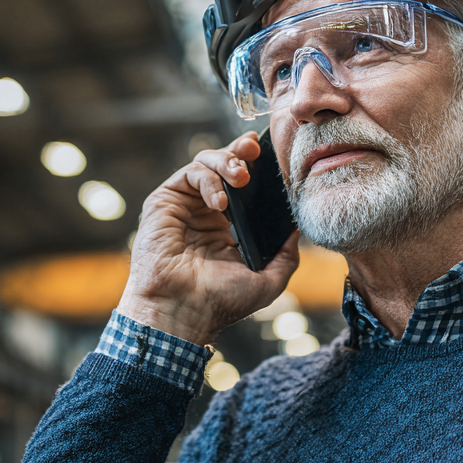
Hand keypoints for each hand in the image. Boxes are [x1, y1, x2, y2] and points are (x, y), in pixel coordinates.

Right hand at [118, 131, 299, 345]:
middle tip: (255, 152)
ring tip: (241, 177)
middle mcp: (204, 213)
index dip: (254, 166)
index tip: (269, 154)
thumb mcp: (268, 281)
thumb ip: (286, 255)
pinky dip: (207, 179)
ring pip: (205, 163)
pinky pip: (188, 174)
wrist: (183, 310)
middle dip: (240, 153)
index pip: (242, 187)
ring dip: (226, 162)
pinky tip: (219, 201)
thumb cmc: (220, 302)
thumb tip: (298, 230)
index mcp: (226, 227)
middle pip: (223, 166)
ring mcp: (184, 206)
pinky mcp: (164, 203)